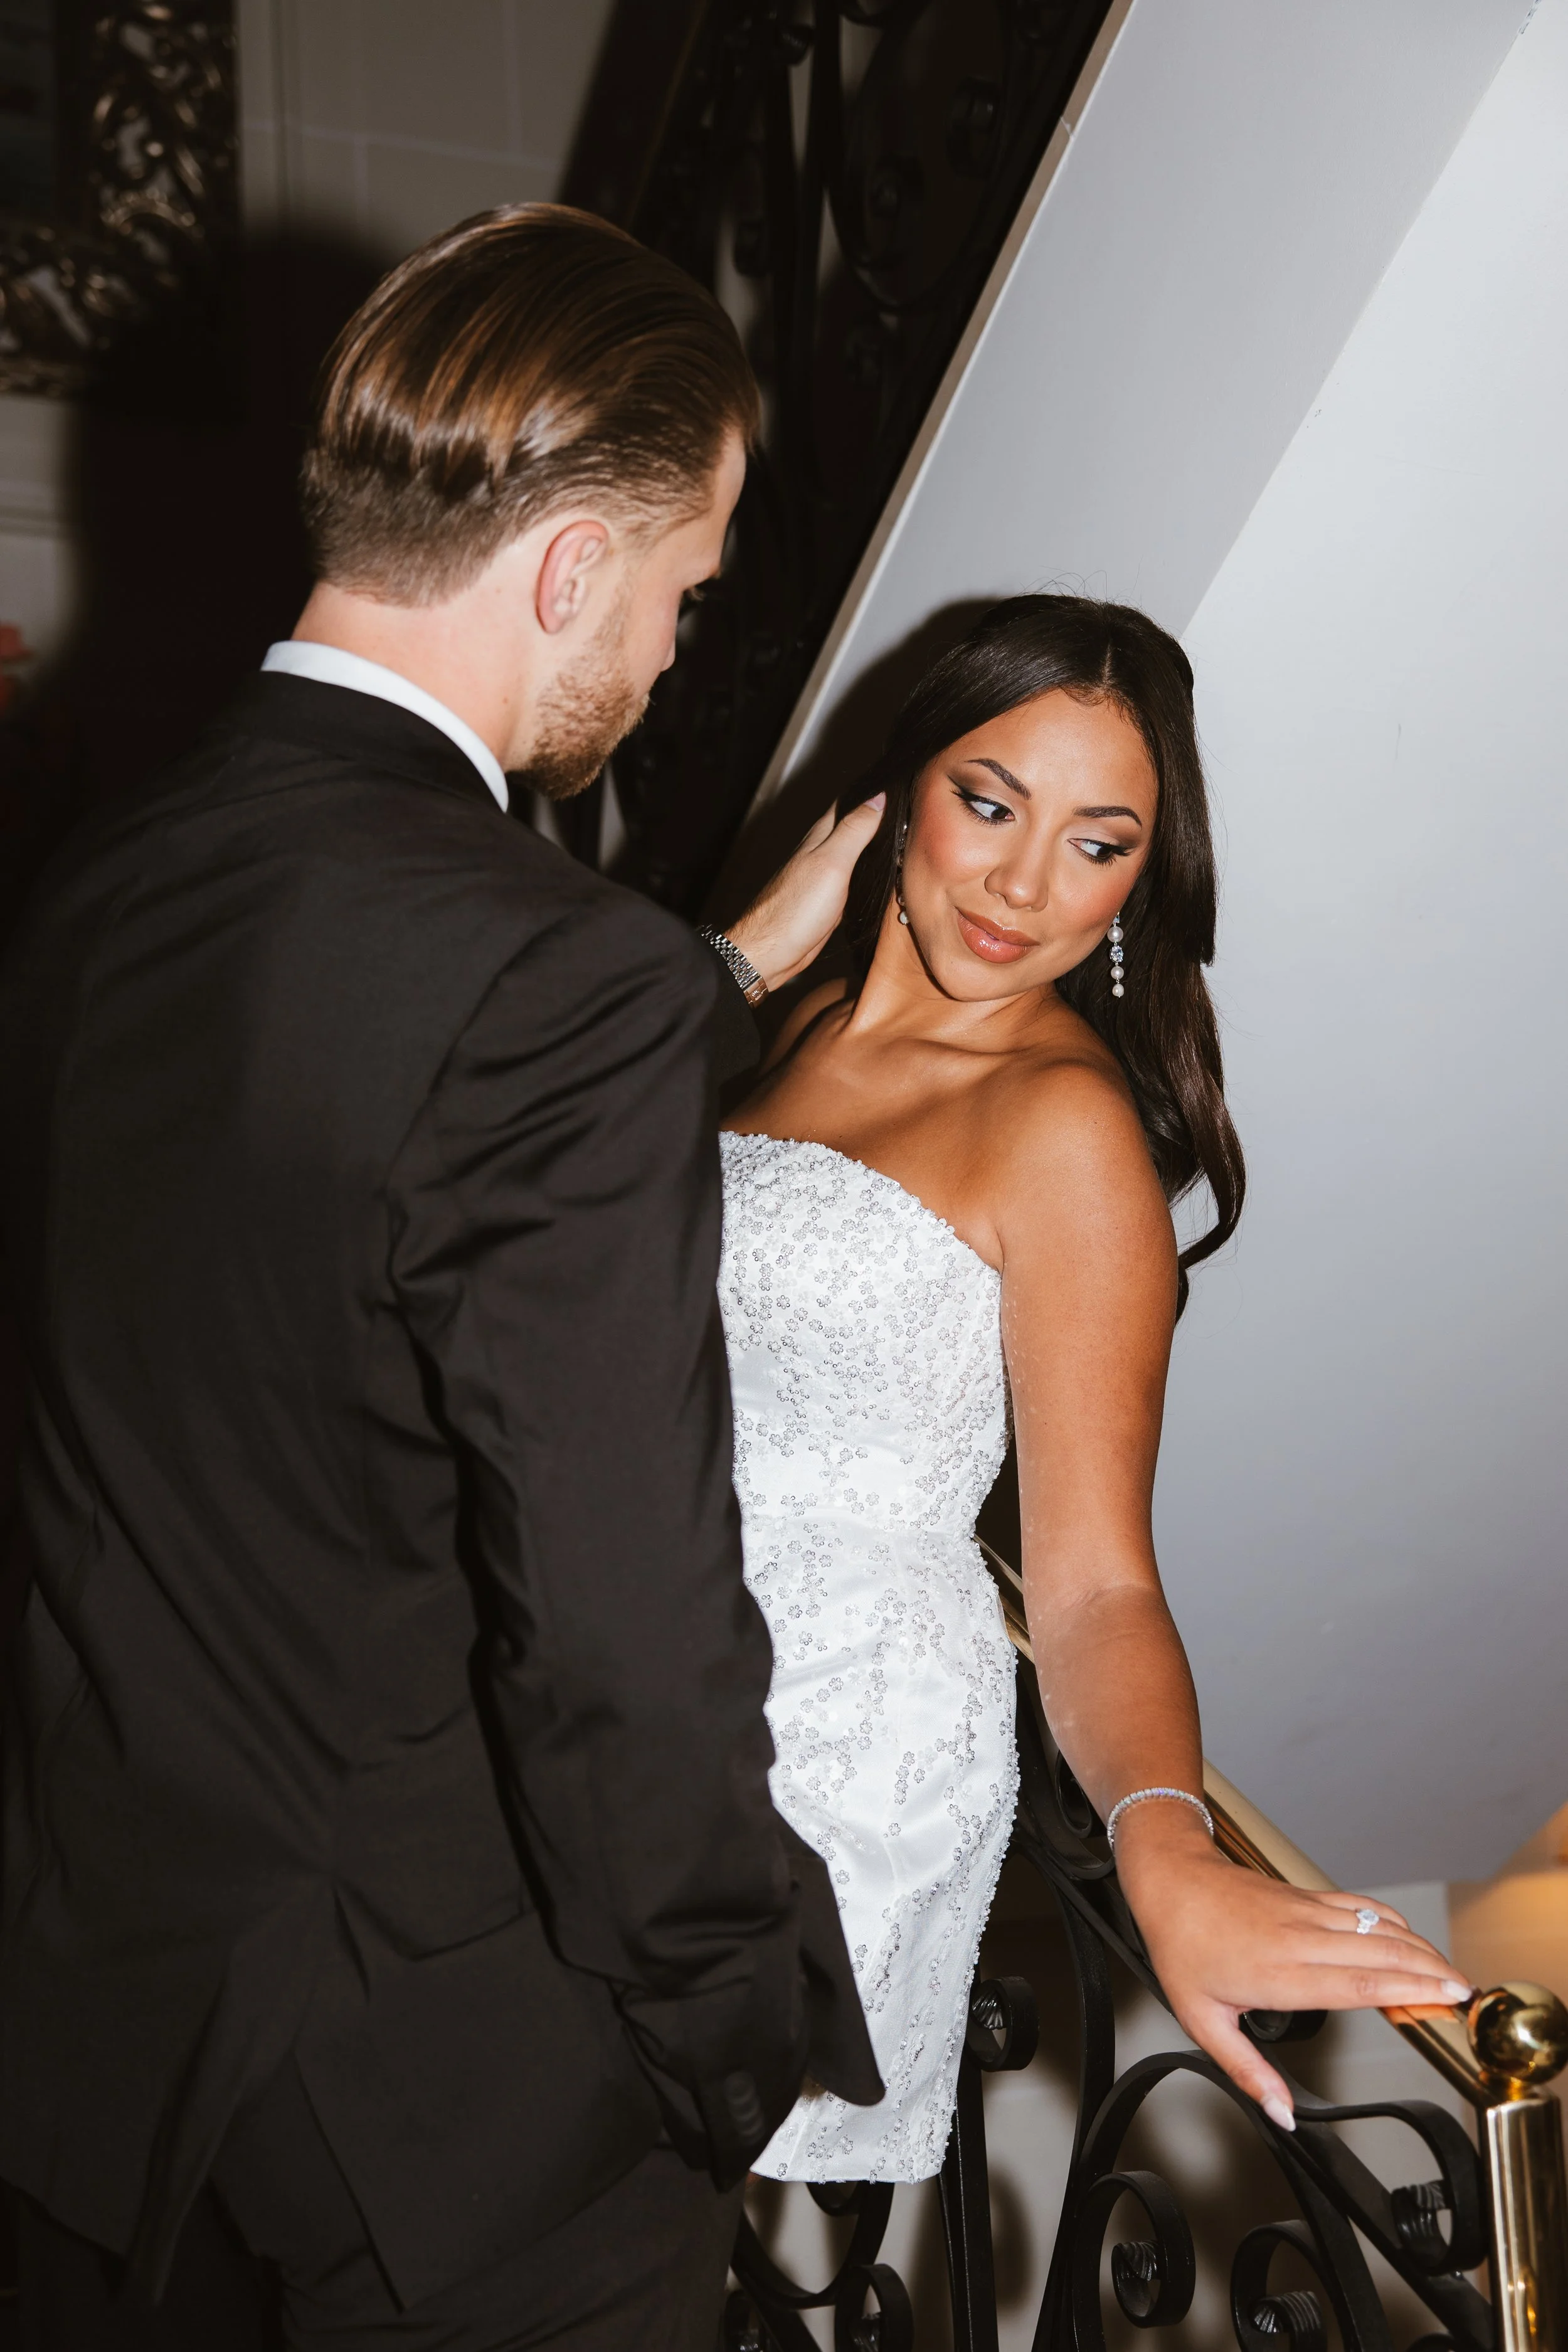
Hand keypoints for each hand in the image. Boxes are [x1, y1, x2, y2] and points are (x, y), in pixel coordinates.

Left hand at [727, 794, 885, 993]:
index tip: (893, 782)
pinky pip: (850, 880)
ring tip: (898, 838)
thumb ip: (854, 831)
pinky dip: (865, 874)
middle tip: (904, 809)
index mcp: (820, 837)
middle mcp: (820, 853)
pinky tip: (877, 877)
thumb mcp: (832, 863)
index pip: (847, 803)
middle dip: (874, 816)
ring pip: (851, 854)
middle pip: (850, 826)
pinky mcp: (826, 902)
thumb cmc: (795, 910)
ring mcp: (822, 878)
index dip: (869, 792)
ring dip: (870, 846)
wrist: (771, 954)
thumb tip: (877, 798)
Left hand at [1114, 1816, 1473, 2129]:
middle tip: (1465, 1993)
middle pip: (1379, 1955)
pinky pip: (1359, 1907)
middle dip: (1429, 1972)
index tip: (1442, 1998)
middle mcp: (1300, 1940)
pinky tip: (1410, 1936)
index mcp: (1279, 1974)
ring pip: (1375, 1928)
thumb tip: (1282, 2113)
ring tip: (1450, 1971)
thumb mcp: (1203, 2022)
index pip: (1357, 1983)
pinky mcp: (1307, 1898)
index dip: (1406, 1990)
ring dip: (1418, 1947)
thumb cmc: (1183, 1949)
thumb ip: (1247, 2070)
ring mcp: (1306, 1914)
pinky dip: (1391, 1921)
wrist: (1173, 1883)